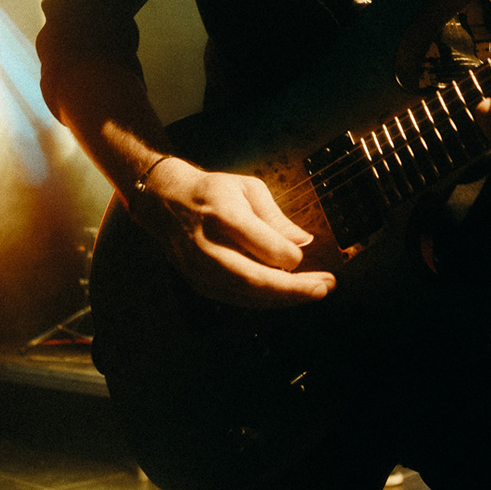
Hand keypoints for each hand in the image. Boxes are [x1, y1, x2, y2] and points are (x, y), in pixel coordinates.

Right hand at [132, 157, 333, 308]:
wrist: (166, 203)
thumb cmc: (213, 192)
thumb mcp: (248, 189)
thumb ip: (276, 218)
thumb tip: (303, 241)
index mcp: (222, 215)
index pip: (262, 245)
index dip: (289, 254)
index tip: (305, 252)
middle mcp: (208, 246)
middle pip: (255, 278)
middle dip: (294, 288)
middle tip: (325, 287)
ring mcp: (201, 269)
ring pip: (248, 295)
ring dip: (285, 298)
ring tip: (314, 291)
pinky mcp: (200, 284)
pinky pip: (239, 299)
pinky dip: (266, 299)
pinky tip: (287, 293)